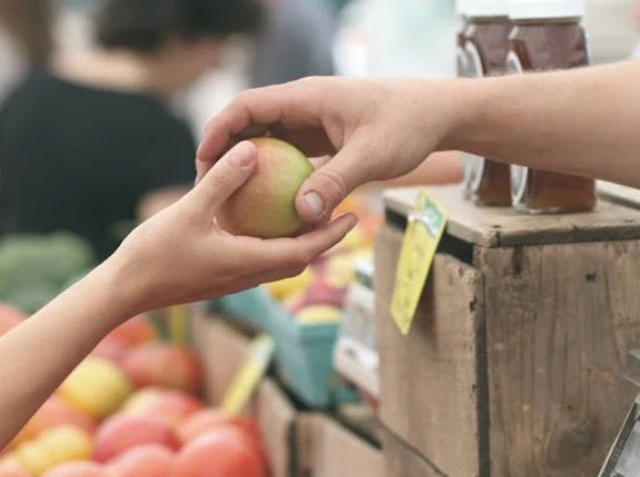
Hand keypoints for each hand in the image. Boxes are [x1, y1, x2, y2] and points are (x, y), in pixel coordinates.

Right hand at [106, 140, 358, 315]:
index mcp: (248, 263)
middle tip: (343, 212)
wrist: (124, 291)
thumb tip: (252, 149)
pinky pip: (256, 258)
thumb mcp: (189, 210)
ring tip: (309, 214)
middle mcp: (247, 275)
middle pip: (298, 259)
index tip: (353, 215)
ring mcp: (232, 279)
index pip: (304, 251)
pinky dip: (270, 242)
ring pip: (278, 261)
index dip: (331, 234)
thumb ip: (222, 181)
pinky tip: (262, 220)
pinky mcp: (218, 277)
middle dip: (323, 239)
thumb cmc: (154, 253)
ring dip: (298, 242)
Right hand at [197, 77, 454, 224]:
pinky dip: (275, 177)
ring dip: (249, 167)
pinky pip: (289, 156)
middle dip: (225, 152)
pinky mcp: (323, 139)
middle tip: (207, 188)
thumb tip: (301, 215)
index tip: (202, 161)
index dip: (219, 131)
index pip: (247, 106)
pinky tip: (268, 208)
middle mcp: (304, 106)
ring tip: (230, 201)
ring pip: (268, 141)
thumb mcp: (371, 156)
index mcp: (307, 98)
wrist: (437, 114)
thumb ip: (335, 182)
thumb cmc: (407, 126)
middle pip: (250, 124)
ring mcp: (312, 122)